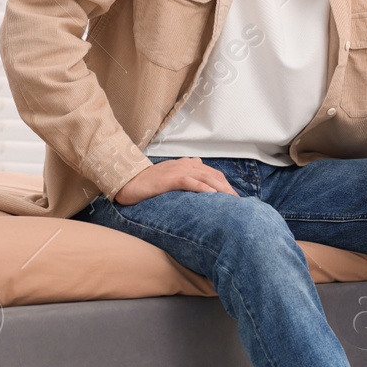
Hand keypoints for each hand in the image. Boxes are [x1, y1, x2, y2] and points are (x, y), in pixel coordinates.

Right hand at [114, 156, 239, 205]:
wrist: (129, 181)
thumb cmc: (148, 181)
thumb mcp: (170, 176)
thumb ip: (185, 175)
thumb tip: (199, 173)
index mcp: (187, 164)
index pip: (212, 173)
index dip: (225, 185)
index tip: (233, 197)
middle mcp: (186, 165)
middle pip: (213, 175)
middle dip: (227, 188)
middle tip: (238, 202)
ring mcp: (179, 170)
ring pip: (206, 178)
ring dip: (221, 189)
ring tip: (231, 200)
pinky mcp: (171, 178)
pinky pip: (191, 182)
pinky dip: (203, 188)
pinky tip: (212, 195)